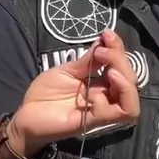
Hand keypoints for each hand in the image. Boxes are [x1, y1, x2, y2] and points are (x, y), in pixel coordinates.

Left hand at [10, 29, 139, 154]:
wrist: (26, 114)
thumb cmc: (45, 93)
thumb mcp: (67, 71)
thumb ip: (87, 60)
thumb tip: (105, 40)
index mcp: (102, 83)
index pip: (123, 67)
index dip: (119, 49)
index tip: (107, 35)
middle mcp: (105, 97)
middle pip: (132, 82)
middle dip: (122, 61)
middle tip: (102, 51)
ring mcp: (99, 112)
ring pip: (130, 104)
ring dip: (125, 84)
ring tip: (110, 72)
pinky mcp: (89, 123)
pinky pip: (110, 114)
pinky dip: (104, 101)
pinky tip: (91, 93)